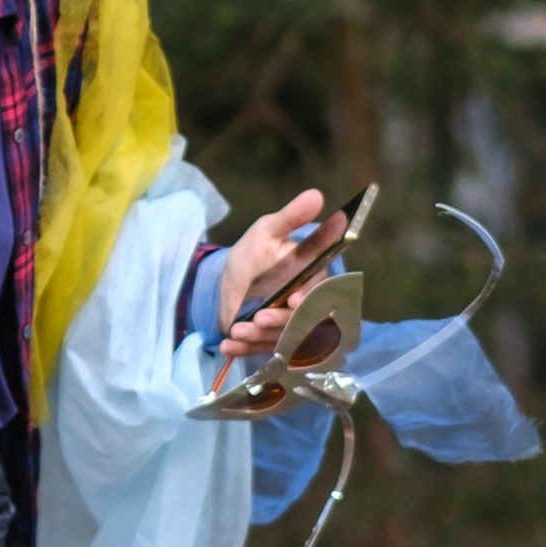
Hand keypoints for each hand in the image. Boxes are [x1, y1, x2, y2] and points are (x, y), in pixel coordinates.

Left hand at [217, 188, 336, 362]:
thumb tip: (316, 194)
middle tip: (258, 319)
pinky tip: (226, 347)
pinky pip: (258, 352)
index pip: (319, 293)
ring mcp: (285, 328)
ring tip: (236, 331)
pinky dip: (242, 351)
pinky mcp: (266, 343)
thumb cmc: (256, 251)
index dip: (309, 299)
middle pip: (301, 323)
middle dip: (280, 322)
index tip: (294, 299)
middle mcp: (303, 307)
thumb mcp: (268, 230)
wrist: (229, 277)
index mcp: (311, 279)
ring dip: (258, 339)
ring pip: (279, 340)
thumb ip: (291, 217)